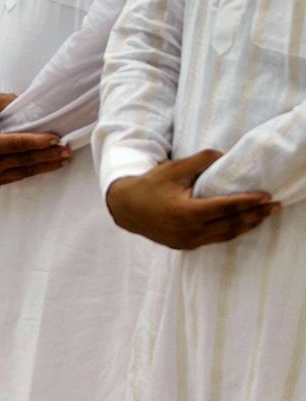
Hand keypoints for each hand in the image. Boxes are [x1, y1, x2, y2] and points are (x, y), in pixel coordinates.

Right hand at [0, 93, 69, 209]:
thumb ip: (0, 103)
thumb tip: (22, 99)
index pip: (16, 144)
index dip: (36, 141)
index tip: (54, 138)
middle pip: (23, 160)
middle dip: (47, 156)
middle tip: (66, 151)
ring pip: (21, 174)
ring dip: (43, 168)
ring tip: (62, 161)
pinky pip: (10, 186)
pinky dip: (27, 184)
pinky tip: (41, 184)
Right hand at [106, 149, 277, 249]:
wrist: (125, 208)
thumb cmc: (150, 185)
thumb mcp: (175, 168)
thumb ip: (203, 160)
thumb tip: (227, 155)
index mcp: (186, 213)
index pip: (225, 207)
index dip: (248, 201)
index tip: (266, 195)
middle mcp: (188, 231)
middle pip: (230, 224)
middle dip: (255, 215)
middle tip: (275, 206)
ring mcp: (186, 241)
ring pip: (225, 235)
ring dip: (247, 225)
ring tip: (265, 215)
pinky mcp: (185, 245)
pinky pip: (214, 239)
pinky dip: (231, 231)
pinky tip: (243, 224)